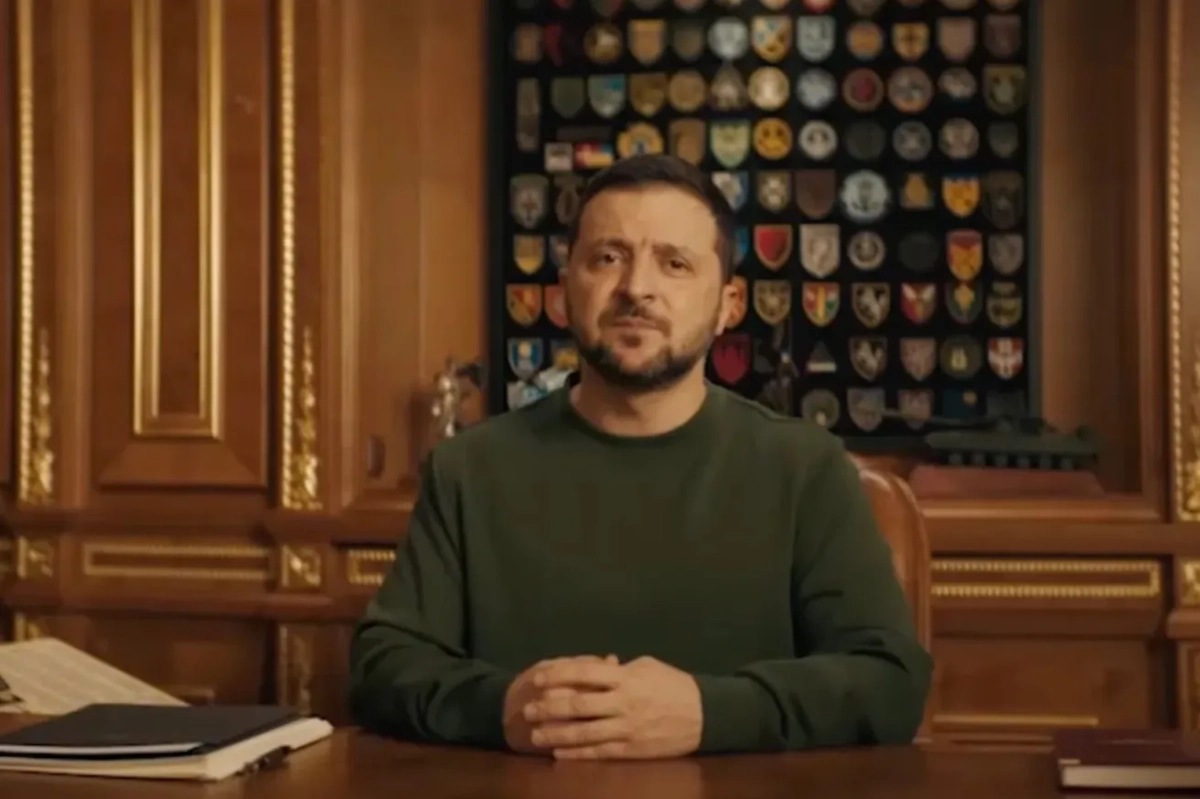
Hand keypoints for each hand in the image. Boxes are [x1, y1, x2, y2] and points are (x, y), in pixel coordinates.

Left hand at [521, 655, 702, 759]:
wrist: (704, 714)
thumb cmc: (673, 685)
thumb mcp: (647, 666)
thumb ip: (620, 668)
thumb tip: (597, 666)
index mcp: (626, 677)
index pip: (585, 672)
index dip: (559, 675)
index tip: (538, 679)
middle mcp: (623, 702)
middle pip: (578, 704)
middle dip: (550, 707)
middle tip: (527, 710)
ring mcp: (626, 727)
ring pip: (584, 731)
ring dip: (557, 734)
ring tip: (536, 735)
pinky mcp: (631, 749)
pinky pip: (599, 751)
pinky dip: (578, 753)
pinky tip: (559, 753)